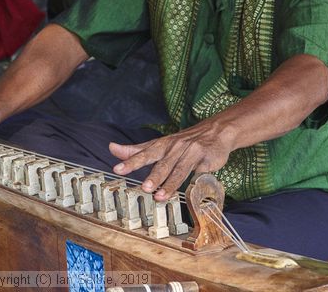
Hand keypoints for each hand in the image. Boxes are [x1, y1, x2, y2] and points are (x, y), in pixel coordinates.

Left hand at [109, 121, 233, 201]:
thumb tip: (112, 148)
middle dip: (153, 176)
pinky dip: (195, 178)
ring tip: (159, 196)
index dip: (130, 161)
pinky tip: (192, 187)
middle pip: (162, 163)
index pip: (144, 154)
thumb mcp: (158, 145)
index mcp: (162, 145)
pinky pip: (199, 171)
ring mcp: (192, 152)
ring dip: (170, 184)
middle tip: (144, 187)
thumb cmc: (183, 142)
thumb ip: (135, 150)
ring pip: (179, 170)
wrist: (216, 131)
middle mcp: (175, 147)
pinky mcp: (207, 158)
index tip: (117, 169)